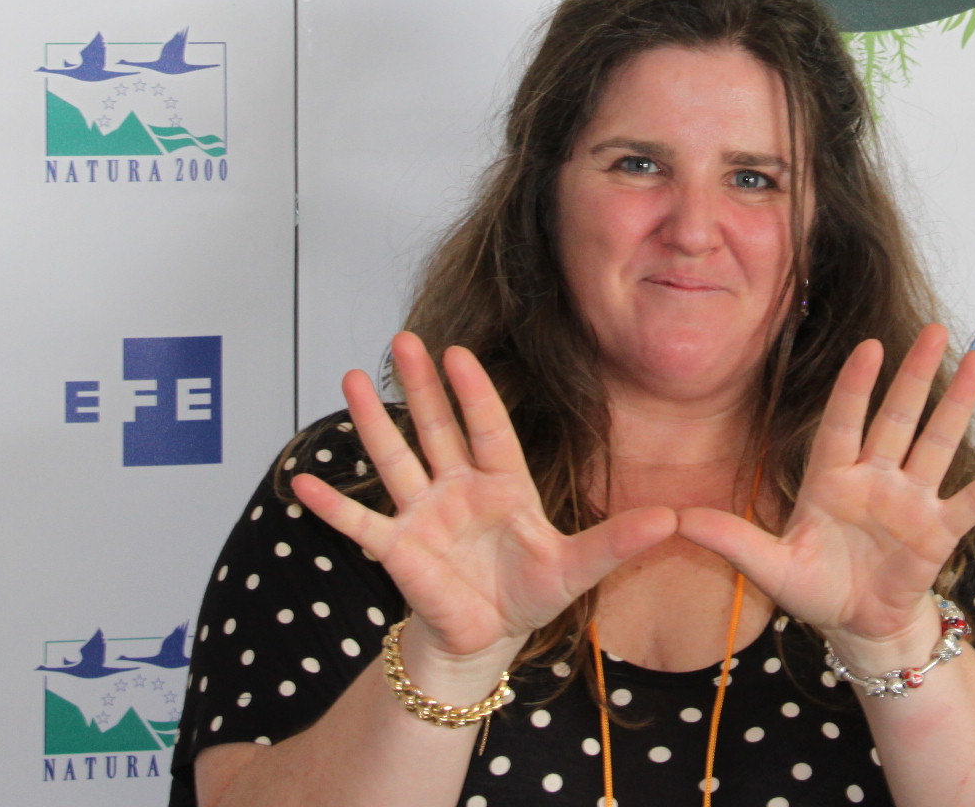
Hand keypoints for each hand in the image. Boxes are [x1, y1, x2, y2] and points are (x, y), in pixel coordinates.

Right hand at [290, 334, 675, 685]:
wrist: (487, 637)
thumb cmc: (529, 592)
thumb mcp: (580, 567)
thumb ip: (620, 541)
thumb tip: (673, 519)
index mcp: (503, 482)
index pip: (488, 427)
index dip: (474, 392)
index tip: (460, 352)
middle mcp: (458, 487)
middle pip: (437, 426)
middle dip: (421, 384)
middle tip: (404, 337)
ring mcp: (423, 514)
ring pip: (396, 458)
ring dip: (372, 422)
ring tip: (350, 378)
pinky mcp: (397, 549)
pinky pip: (359, 523)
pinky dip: (331, 504)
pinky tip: (301, 481)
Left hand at [675, 324, 974, 669]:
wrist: (857, 627)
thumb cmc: (815, 588)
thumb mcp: (770, 568)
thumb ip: (731, 541)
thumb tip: (678, 518)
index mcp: (832, 479)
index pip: (844, 422)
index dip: (855, 386)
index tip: (868, 347)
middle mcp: (876, 479)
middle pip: (899, 418)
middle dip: (916, 375)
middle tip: (934, 331)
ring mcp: (912, 502)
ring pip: (938, 443)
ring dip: (959, 404)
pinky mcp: (939, 531)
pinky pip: (972, 501)